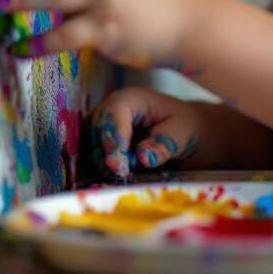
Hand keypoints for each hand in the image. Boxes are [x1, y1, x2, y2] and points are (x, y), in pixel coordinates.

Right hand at [91, 86, 205, 178]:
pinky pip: (93, 158)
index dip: (113, 140)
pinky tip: (120, 175)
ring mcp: (101, 126)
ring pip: (91, 147)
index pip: (113, 115)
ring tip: (125, 174)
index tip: (117, 165)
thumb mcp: (180, 133)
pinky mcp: (99, 143)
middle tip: (122, 174)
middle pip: (96, 132)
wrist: (179, 132)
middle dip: (106, 155)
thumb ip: (163, 144)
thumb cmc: (181, 126)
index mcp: (130, 98)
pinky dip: (104, 168)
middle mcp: (110, 109)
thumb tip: (143, 157)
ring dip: (104, 164)